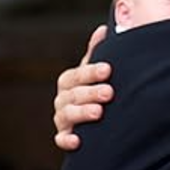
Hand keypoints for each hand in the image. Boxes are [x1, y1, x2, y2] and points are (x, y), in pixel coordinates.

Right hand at [53, 24, 113, 150]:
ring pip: (67, 115)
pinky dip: (67, 140)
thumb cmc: (98, 89)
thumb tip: (104, 29)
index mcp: (70, 80)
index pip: (78, 74)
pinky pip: (61, 139)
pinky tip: (78, 141)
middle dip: (91, 92)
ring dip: (82, 113)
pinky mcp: (65, 137)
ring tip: (99, 112)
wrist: (98, 120)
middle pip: (73, 94)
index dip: (91, 72)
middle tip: (109, 92)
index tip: (107, 70)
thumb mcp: (97, 71)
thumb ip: (97, 53)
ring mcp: (63, 118)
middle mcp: (63, 98)